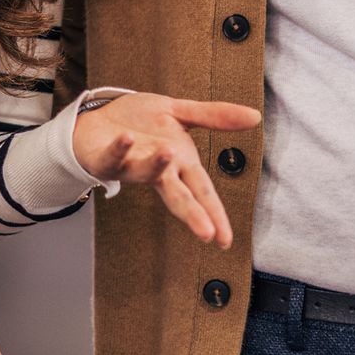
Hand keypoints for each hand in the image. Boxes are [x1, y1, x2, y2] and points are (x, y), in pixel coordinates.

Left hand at [72, 94, 261, 247]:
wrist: (98, 118)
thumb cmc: (140, 123)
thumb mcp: (180, 114)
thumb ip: (215, 117)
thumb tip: (256, 116)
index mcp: (180, 164)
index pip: (203, 192)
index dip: (214, 214)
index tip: (225, 240)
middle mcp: (158, 171)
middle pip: (179, 195)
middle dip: (193, 213)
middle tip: (207, 233)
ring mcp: (132, 167)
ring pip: (146, 172)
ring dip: (156, 164)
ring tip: (169, 153)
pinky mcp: (107, 159)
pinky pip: (114, 157)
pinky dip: (121, 149)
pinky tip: (128, 139)